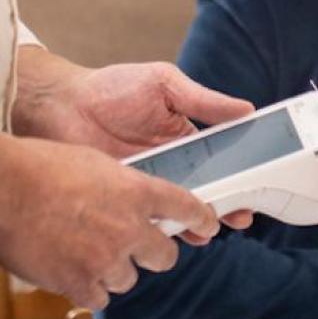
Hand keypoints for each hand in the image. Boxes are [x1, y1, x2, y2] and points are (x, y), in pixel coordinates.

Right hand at [0, 119, 225, 309]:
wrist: (0, 188)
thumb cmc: (37, 166)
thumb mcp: (92, 162)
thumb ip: (120, 186)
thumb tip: (126, 203)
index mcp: (136, 191)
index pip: (185, 208)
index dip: (201, 219)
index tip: (209, 225)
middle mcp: (129, 227)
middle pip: (164, 256)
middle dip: (152, 253)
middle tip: (133, 248)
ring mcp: (106, 258)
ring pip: (128, 278)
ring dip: (112, 269)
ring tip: (82, 251)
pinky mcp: (80, 283)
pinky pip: (99, 298)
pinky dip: (87, 288)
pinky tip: (70, 271)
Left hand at [9, 47, 257, 230]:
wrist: (59, 104)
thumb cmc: (112, 88)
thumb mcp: (165, 84)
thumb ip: (203, 100)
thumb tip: (248, 108)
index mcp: (185, 137)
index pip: (221, 161)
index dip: (240, 175)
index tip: (258, 187)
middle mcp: (170, 165)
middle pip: (205, 190)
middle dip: (225, 205)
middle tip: (239, 216)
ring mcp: (146, 184)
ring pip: (178, 209)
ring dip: (196, 222)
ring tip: (207, 229)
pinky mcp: (122, 199)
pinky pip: (147, 218)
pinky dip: (162, 228)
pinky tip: (173, 233)